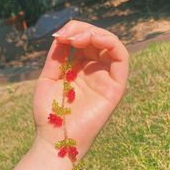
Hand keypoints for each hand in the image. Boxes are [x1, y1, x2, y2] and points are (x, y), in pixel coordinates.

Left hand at [33, 20, 128, 157]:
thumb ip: (57, 57)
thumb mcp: (48, 78)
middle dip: (83, 31)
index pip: (84, 43)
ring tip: (78, 38)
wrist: (56, 138)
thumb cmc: (50, 113)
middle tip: (68, 35)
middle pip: (98, 41)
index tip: (58, 35)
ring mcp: (105, 80)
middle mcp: (93, 72)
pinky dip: (111, 44)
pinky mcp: (115, 88)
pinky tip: (94, 40)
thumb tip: (62, 35)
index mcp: (78, 70)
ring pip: (111, 46)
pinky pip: (122, 60)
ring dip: (96, 34)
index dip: (74, 32)